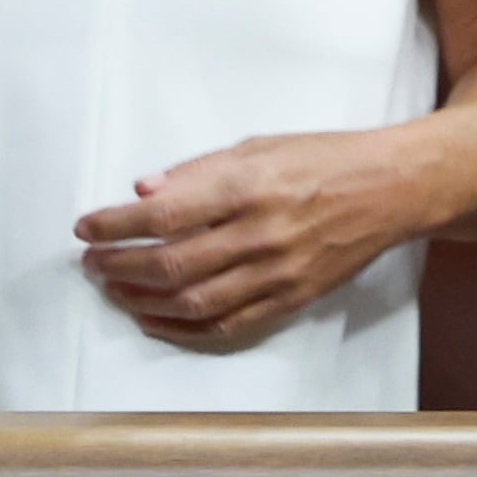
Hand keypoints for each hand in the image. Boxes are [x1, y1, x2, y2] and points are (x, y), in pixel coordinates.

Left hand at [75, 127, 419, 347]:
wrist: (390, 190)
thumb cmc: (322, 159)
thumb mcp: (259, 146)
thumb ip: (198, 171)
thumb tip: (143, 191)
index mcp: (248, 186)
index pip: (164, 214)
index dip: (116, 225)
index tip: (86, 227)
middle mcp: (260, 234)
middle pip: (171, 264)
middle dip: (120, 266)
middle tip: (93, 262)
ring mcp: (277, 273)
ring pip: (194, 303)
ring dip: (143, 300)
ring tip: (115, 289)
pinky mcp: (291, 299)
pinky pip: (229, 326)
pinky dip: (185, 330)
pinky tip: (155, 319)